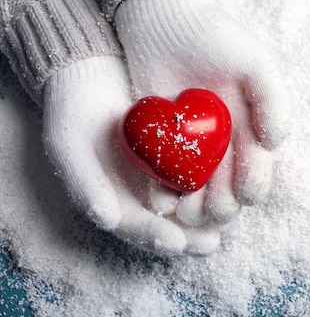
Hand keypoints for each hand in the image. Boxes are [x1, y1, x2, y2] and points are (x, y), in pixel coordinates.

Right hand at [43, 56, 220, 255]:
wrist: (92, 73)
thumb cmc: (74, 111)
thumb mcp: (69, 144)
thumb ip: (84, 182)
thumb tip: (106, 219)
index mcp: (109, 199)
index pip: (133, 226)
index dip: (153, 237)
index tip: (176, 243)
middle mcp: (136, 192)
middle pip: (165, 225)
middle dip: (189, 238)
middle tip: (211, 243)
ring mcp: (158, 174)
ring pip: (185, 204)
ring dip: (206, 217)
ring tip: (227, 223)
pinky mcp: (177, 153)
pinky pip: (196, 173)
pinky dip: (212, 183)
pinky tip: (232, 187)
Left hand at [114, 0, 289, 225]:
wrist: (164, 22)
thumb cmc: (216, 39)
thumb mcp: (254, 63)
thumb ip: (274, 101)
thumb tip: (275, 144)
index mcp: (250, 131)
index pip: (257, 170)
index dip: (253, 185)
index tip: (245, 191)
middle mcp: (224, 144)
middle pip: (227, 188)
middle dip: (224, 204)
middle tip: (214, 209)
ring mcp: (191, 147)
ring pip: (197, 190)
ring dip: (195, 207)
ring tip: (189, 211)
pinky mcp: (160, 144)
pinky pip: (163, 177)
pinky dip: (163, 193)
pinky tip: (162, 200)